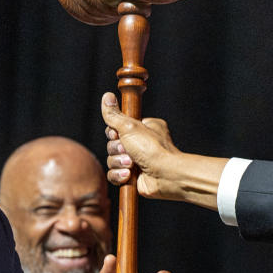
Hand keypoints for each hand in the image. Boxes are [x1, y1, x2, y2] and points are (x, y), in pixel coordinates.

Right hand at [101, 92, 228, 208]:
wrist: (166, 176)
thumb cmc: (152, 149)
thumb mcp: (130, 127)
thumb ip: (114, 115)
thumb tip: (106, 96)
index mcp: (143, 128)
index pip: (117, 127)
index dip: (113, 133)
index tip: (118, 134)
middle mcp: (141, 143)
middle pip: (112, 144)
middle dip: (117, 150)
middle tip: (128, 151)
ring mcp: (137, 160)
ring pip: (112, 160)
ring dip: (119, 163)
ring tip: (132, 165)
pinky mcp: (132, 177)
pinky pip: (114, 174)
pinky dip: (119, 175)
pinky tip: (128, 175)